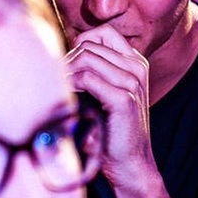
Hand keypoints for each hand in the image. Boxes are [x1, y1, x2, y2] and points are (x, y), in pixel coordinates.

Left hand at [65, 25, 155, 188]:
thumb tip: (62, 55)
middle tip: (60, 82)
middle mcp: (137, 68)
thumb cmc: (111, 131)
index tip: (69, 66)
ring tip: (61, 90)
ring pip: (87, 57)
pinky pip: (88, 78)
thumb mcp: (105, 95)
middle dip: (68, 60)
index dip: (80, 44)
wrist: (130, 164)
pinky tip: (67, 97)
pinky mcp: (124, 99)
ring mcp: (133, 82)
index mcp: (136, 63)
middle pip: (91, 44)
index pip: (103, 33)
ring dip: (67, 72)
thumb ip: (94, 72)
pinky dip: (71, 84)